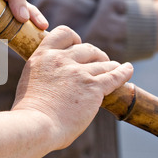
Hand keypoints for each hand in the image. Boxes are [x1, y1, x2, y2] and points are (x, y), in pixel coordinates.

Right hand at [12, 26, 133, 149]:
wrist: (35, 125)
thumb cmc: (28, 113)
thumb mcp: (29, 83)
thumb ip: (43, 76)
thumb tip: (53, 85)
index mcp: (42, 57)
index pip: (63, 33)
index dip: (74, 39)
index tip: (78, 46)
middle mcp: (61, 60)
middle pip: (87, 49)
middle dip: (95, 55)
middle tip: (99, 63)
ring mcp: (78, 72)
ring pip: (103, 64)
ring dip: (110, 66)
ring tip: (114, 69)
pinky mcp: (93, 87)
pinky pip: (115, 75)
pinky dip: (124, 72)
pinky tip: (128, 69)